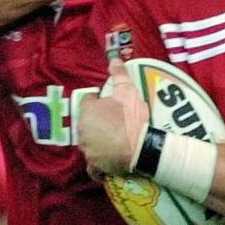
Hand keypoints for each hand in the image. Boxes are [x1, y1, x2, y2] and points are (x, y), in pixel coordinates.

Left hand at [77, 56, 148, 177]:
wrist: (141, 147)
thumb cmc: (132, 118)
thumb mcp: (127, 91)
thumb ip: (119, 74)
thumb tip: (114, 59)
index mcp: (87, 112)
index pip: (88, 101)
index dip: (98, 100)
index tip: (110, 103)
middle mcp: (82, 131)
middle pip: (87, 122)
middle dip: (97, 121)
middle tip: (114, 120)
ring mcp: (88, 149)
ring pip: (89, 142)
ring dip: (97, 140)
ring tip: (112, 138)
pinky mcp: (95, 164)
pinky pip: (92, 166)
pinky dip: (97, 164)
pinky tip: (104, 162)